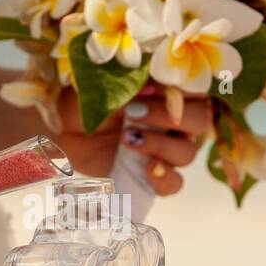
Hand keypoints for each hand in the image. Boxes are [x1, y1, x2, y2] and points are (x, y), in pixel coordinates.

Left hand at [56, 86, 211, 195]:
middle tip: (133, 113)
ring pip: (188, 152)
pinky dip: (164, 178)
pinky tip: (148, 169)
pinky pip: (174, 183)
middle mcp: (177, 120)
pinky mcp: (155, 177)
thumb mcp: (100, 84)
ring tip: (127, 139)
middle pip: (199, 119)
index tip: (148, 87)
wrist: (67, 133)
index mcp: (170, 91)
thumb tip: (148, 85)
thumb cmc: (87, 101)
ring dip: (160, 145)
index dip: (179, 87)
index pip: (195, 85)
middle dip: (167, 115)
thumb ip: (126, 81)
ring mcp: (168, 150)